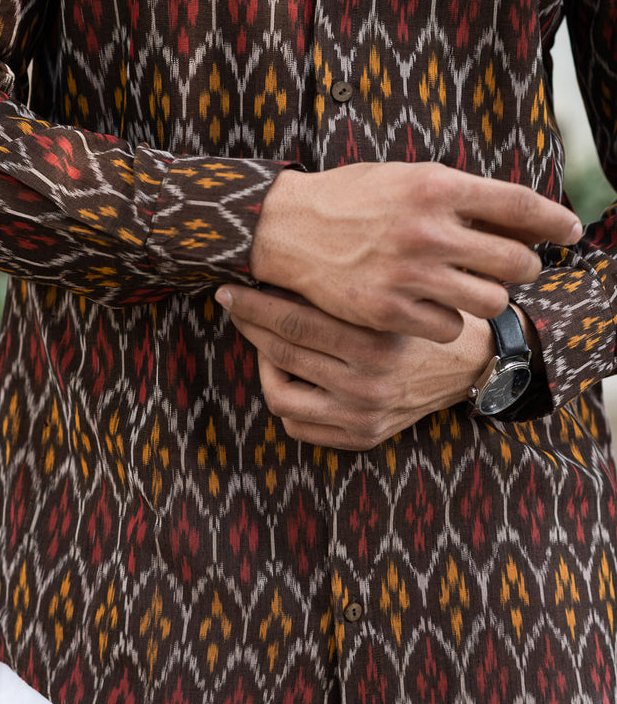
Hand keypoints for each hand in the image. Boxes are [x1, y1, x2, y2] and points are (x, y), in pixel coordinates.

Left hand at [216, 283, 496, 449]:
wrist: (472, 361)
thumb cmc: (424, 312)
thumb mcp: (391, 291)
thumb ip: (340, 285)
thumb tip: (274, 266)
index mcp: (377, 343)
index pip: (294, 323)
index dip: (254, 305)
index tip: (230, 290)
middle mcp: (369, 386)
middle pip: (282, 356)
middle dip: (252, 326)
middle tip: (238, 305)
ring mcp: (365, 417)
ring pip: (281, 396)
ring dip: (266, 366)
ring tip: (269, 342)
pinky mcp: (364, 437)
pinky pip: (298, 426)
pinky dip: (286, 398)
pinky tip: (288, 373)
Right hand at [249, 161, 581, 342]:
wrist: (286, 228)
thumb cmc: (350, 200)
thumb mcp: (407, 177)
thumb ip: (458, 194)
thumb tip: (517, 219)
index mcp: (437, 186)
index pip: (520, 205)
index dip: (555, 221)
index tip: (571, 231)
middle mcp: (428, 229)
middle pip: (516, 261)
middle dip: (524, 267)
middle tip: (510, 268)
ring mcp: (408, 273)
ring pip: (490, 302)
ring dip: (489, 299)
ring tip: (472, 291)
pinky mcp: (387, 311)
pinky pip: (449, 329)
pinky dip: (448, 322)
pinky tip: (431, 309)